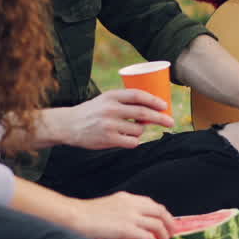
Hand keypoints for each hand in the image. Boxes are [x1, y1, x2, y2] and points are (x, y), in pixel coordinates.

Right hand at [55, 89, 174, 149]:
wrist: (68, 125)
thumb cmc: (92, 112)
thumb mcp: (106, 99)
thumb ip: (125, 101)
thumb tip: (152, 108)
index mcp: (111, 96)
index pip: (138, 95)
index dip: (154, 100)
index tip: (165, 105)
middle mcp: (110, 109)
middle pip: (143, 114)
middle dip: (160, 118)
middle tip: (170, 121)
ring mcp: (109, 125)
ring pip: (138, 130)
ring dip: (140, 131)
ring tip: (130, 129)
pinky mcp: (108, 139)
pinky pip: (132, 142)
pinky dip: (134, 141)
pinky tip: (126, 139)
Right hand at [68, 191, 176, 238]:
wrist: (73, 217)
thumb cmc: (83, 218)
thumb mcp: (104, 213)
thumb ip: (113, 223)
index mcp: (126, 198)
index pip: (151, 203)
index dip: (161, 214)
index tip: (164, 223)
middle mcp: (132, 204)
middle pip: (160, 212)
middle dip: (169, 223)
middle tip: (171, 234)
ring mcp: (130, 216)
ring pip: (158, 225)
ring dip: (165, 236)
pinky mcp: (127, 229)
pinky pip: (148, 237)